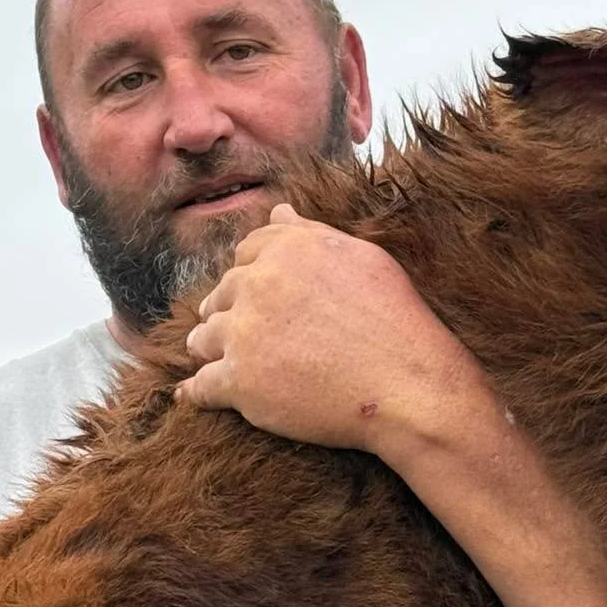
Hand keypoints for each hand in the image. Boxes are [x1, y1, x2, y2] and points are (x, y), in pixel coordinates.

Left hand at [175, 203, 485, 458]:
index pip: (246, 254)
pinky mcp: (240, 382)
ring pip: (203, 338)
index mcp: (287, 250)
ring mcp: (245, 334)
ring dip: (213, 349)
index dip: (251, 275)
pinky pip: (201, 387)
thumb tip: (278, 211)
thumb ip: (312, 235)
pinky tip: (198, 395)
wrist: (408, 387)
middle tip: (252, 336)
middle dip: (231, 312)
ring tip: (232, 364)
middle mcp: (258, 285)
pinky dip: (199, 392)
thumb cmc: (396, 323)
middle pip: (221, 295)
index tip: (262, 298)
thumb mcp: (364, 260)